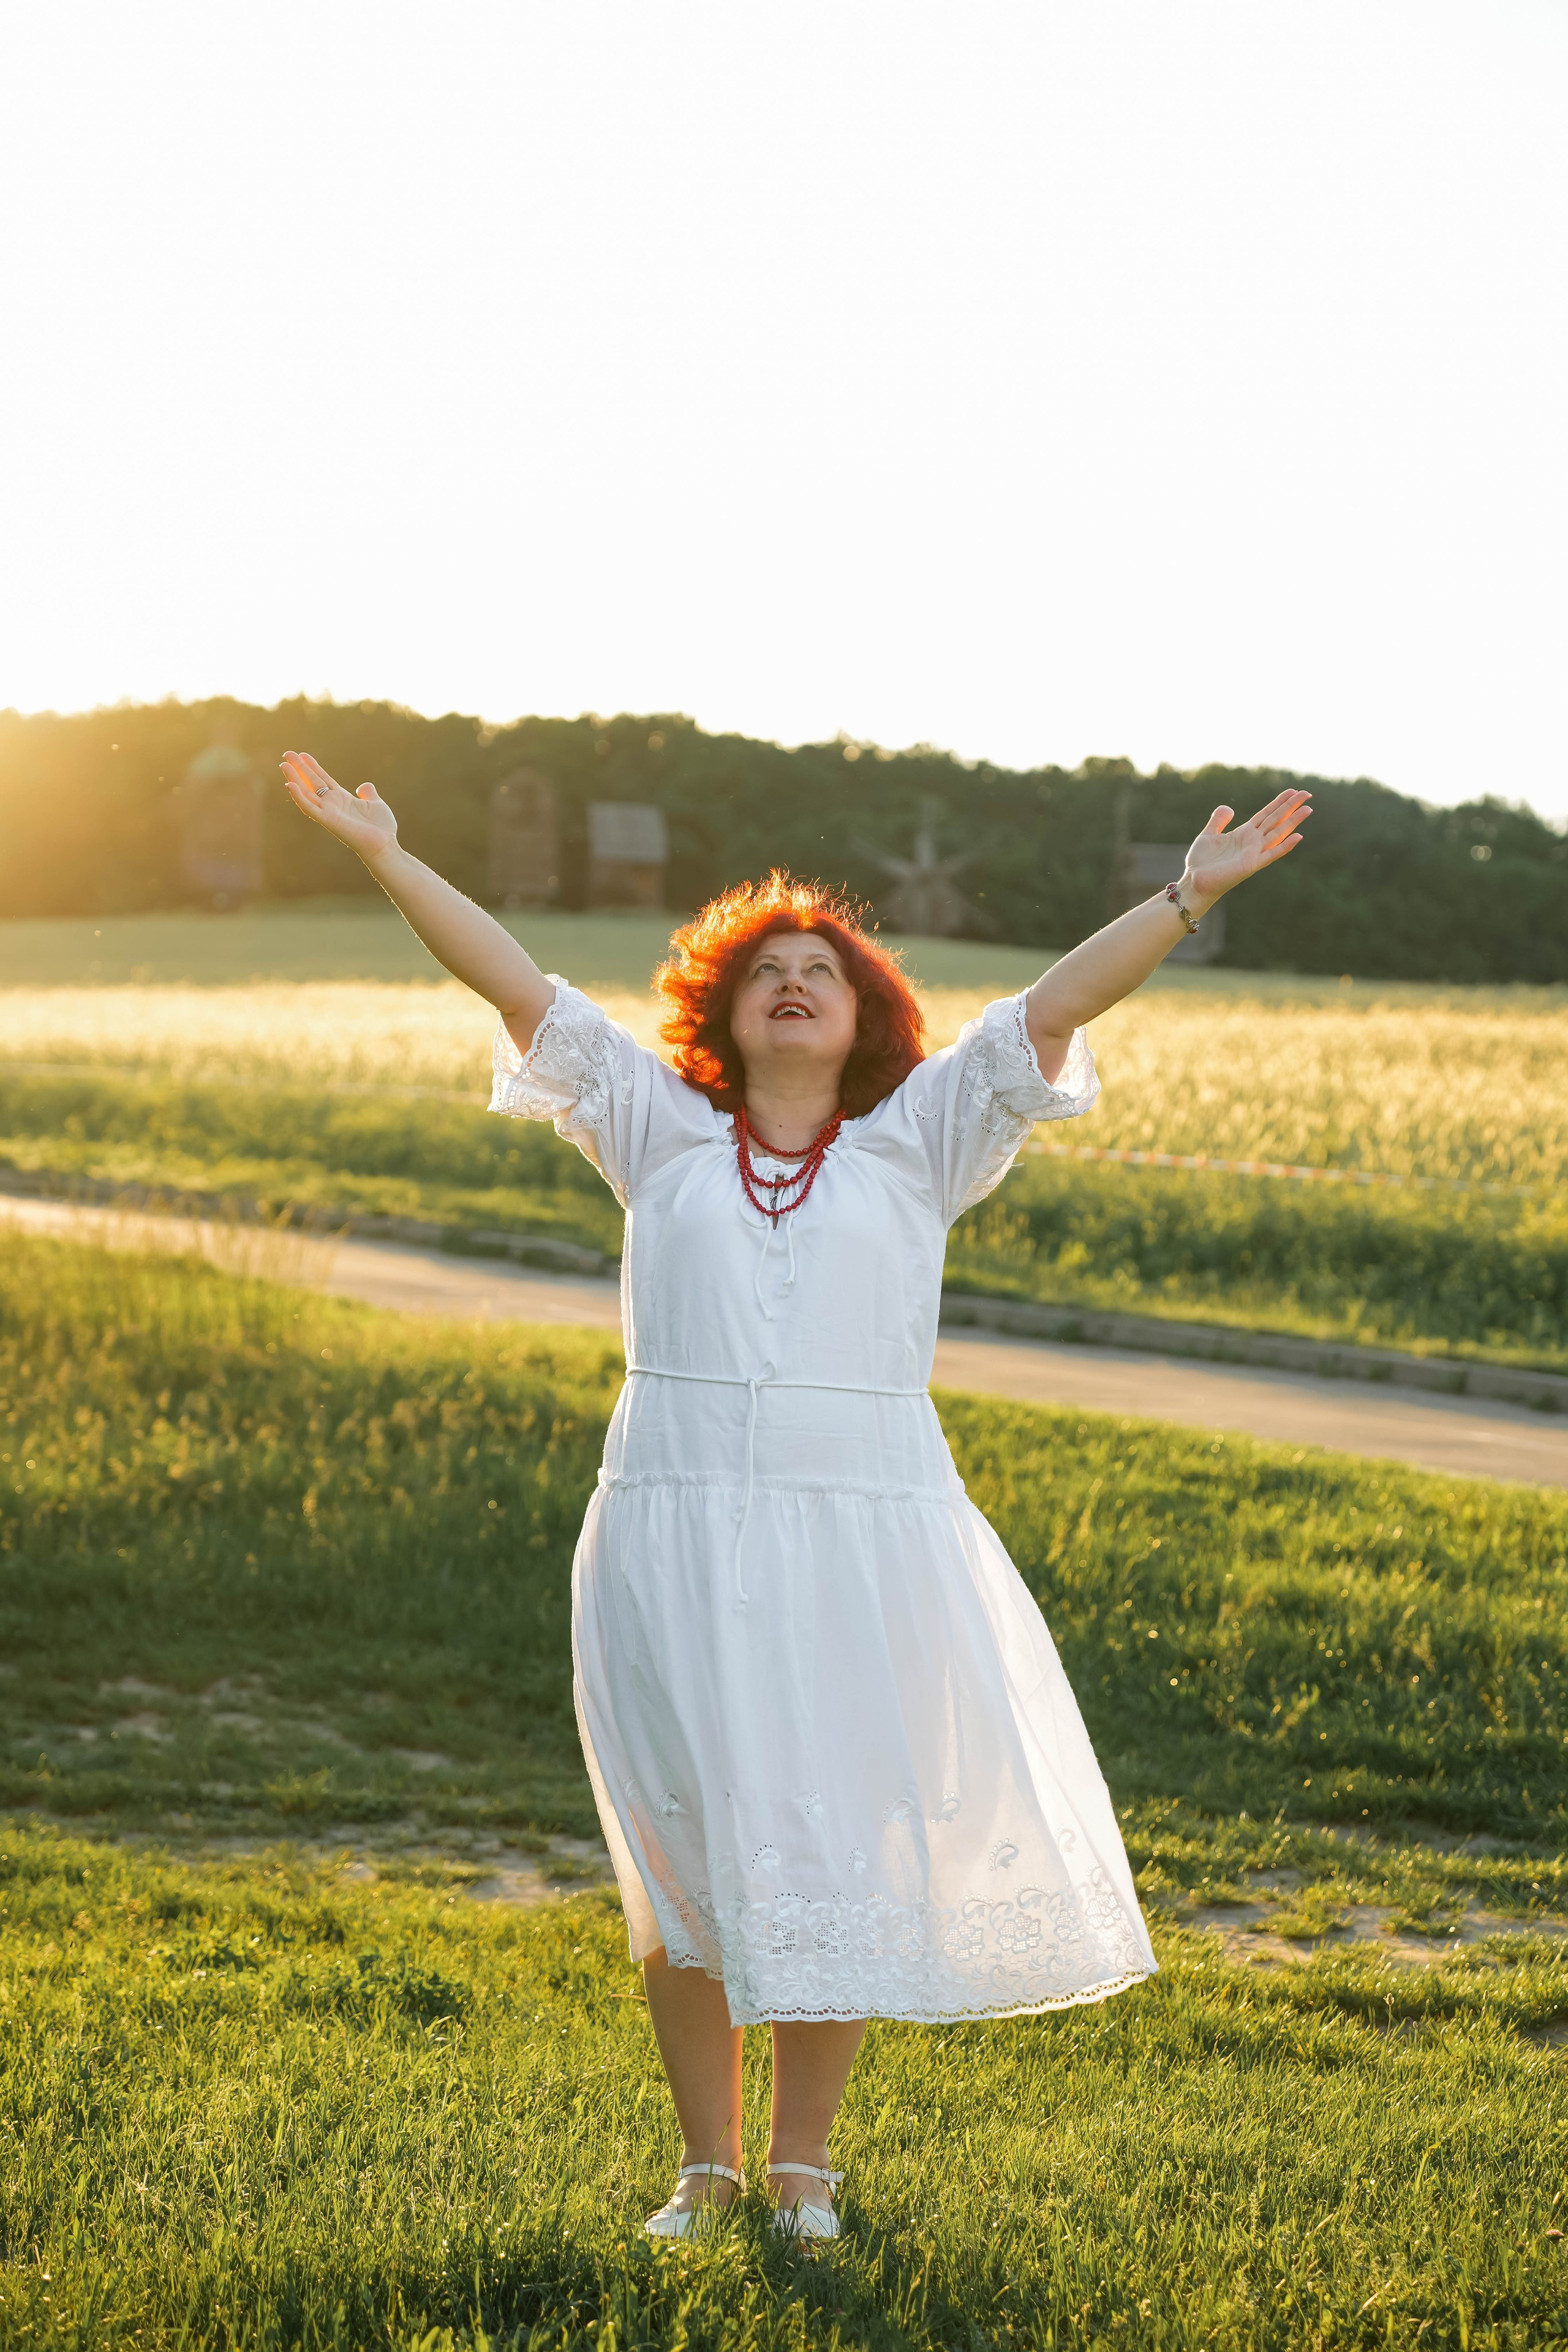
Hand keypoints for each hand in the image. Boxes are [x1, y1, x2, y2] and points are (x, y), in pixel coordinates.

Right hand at [279, 751, 398, 864]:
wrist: (385, 845)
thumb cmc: (382, 828)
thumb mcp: (376, 803)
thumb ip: (368, 793)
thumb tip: (364, 785)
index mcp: (342, 798)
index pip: (323, 778)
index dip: (312, 766)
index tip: (302, 754)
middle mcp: (332, 804)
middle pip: (311, 782)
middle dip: (299, 768)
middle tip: (286, 754)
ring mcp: (329, 812)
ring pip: (306, 793)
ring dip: (294, 778)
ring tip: (283, 765)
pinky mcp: (328, 821)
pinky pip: (310, 808)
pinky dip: (299, 797)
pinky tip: (290, 785)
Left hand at [1181, 788, 1311, 908]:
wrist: (1194, 880)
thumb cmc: (1201, 861)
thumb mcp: (1209, 834)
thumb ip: (1219, 820)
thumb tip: (1229, 808)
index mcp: (1244, 833)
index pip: (1266, 814)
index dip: (1279, 802)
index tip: (1293, 791)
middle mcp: (1252, 841)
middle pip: (1276, 819)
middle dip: (1291, 806)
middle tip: (1307, 793)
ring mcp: (1254, 853)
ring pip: (1278, 833)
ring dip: (1293, 821)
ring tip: (1308, 809)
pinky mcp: (1251, 865)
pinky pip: (1271, 854)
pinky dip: (1285, 846)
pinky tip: (1298, 837)